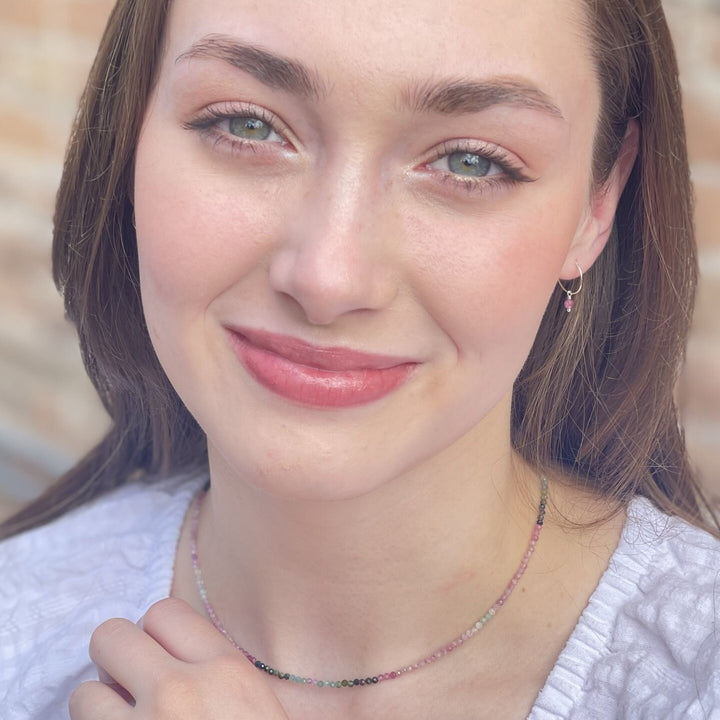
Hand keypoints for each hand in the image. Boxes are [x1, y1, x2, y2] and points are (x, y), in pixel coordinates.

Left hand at [69, 597, 290, 719]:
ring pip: (85, 692)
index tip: (162, 659)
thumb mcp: (264, 705)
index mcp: (228, 673)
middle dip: (117, 658)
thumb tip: (180, 654)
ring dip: (101, 709)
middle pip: (114, 635)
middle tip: (133, 686)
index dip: (157, 635)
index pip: (164, 612)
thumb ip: (225, 673)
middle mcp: (181, 693)